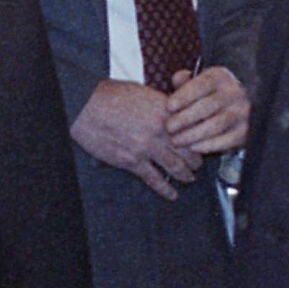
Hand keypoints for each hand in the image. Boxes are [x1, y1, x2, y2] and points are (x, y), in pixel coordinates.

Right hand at [70, 80, 200, 199]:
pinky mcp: (132, 161)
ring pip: (176, 167)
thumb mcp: (144, 92)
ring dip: (186, 175)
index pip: (193, 128)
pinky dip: (166, 189)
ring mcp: (146, 147)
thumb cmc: (111, 95)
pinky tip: (172, 194)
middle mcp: (160, 130)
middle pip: (189, 150)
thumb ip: (162, 105)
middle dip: (196, 159)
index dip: (200, 137)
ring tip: (189, 178)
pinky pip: (154, 180)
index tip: (202, 141)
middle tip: (198, 163)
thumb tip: (173, 113)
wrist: (87, 106)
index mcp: (165, 110)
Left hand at [166, 67, 249, 153]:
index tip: (169, 107)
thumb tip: (177, 79)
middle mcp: (234, 92)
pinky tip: (192, 147)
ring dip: (193, 134)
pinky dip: (207, 145)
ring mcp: (242, 112)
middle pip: (207, 106)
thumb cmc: (210, 94)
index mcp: (220, 77)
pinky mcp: (245, 131)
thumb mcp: (198, 82)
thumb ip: (185, 81)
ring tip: (176, 140)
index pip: (201, 85)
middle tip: (169, 128)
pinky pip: (226, 140)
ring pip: (216, 125)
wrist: (240, 105)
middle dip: (184, 118)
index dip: (184, 96)